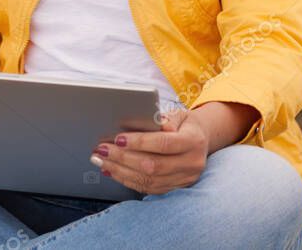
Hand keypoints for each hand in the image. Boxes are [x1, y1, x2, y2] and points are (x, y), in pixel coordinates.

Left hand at [90, 110, 208, 194]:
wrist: (200, 140)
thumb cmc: (183, 124)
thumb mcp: (178, 114)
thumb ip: (162, 118)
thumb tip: (144, 122)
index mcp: (193, 142)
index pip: (163, 144)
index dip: (139, 142)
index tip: (117, 139)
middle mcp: (191, 164)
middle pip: (153, 166)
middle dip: (123, 158)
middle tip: (101, 150)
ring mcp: (184, 179)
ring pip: (148, 181)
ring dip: (120, 171)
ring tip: (101, 160)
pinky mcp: (175, 188)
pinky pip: (148, 188)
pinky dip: (127, 180)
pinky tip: (111, 170)